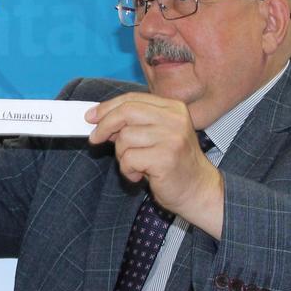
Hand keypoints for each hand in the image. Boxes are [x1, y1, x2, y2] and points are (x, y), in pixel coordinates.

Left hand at [86, 92, 223, 237]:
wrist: (199, 191)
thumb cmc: (173, 165)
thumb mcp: (156, 137)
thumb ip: (133, 125)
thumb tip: (101, 120)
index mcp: (173, 108)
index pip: (132, 99)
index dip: (107, 107)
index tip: (91, 116)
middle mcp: (175, 119)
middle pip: (126, 112)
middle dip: (104, 125)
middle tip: (95, 138)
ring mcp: (172, 138)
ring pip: (125, 138)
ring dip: (122, 155)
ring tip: (136, 165)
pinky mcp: (166, 158)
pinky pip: (129, 159)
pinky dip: (128, 170)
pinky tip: (140, 176)